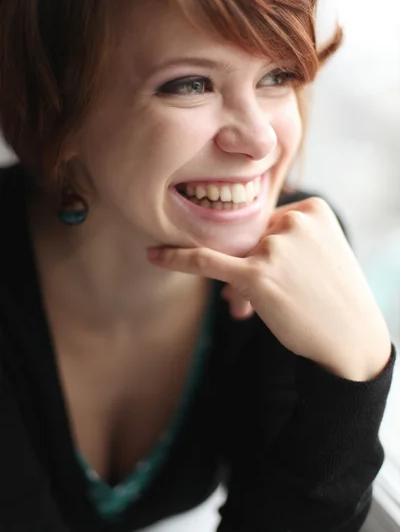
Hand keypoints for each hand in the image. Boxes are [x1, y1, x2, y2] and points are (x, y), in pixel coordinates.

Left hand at [148, 197, 391, 380]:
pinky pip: (205, 261)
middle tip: (282, 292)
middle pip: (250, 237)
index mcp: (314, 208)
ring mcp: (275, 248)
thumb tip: (232, 247)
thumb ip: (280, 238)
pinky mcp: (257, 275)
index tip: (279, 270)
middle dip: (254, 265)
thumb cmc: (334, 298)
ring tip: (275, 302)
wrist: (351, 340)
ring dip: (244, 281)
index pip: (268, 221)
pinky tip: (153, 255)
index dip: (266, 248)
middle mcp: (294, 222)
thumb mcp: (321, 252)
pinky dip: (177, 258)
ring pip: (234, 255)